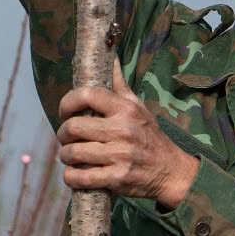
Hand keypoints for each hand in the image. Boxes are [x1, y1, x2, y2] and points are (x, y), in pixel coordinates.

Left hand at [56, 83, 199, 209]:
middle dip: (63, 133)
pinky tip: (73, 174)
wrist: (171, 171)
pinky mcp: (117, 178)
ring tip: (70, 155)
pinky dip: (70, 177)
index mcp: (126, 109)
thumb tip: (111, 57)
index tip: (64, 111)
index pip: (88, 95)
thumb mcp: (139, 107)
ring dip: (66, 155)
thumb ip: (120, 85)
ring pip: (73, 152)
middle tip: (66, 137)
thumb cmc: (150, 136)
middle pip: (74, 126)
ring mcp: (119, 155)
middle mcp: (122, 130)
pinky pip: (81, 177)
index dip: (67, 102)